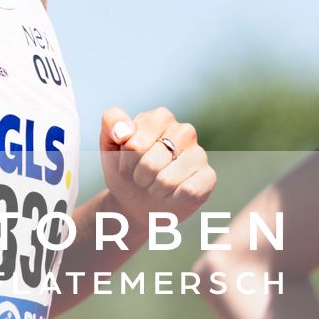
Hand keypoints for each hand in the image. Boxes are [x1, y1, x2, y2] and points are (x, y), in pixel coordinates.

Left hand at [100, 107, 216, 219]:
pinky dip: (173, 199)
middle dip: (139, 177)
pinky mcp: (209, 177)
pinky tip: (173, 194)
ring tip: (156, 185)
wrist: (136, 201)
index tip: (127, 163)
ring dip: (155, 190)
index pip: (134, 145)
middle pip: (150, 164)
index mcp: (160, 117)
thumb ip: (111, 122)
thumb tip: (124, 130)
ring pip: (166, 180)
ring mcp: (199, 153)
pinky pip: (188, 192)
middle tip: (142, 176)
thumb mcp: (109, 143)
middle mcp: (184, 130)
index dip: (125, 162)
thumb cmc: (124, 169)